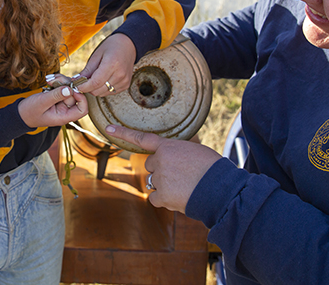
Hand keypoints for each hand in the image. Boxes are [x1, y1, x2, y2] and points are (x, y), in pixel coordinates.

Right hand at [19, 85, 87, 128]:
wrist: (19, 113)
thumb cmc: (29, 112)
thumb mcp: (42, 102)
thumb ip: (56, 96)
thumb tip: (70, 89)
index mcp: (63, 117)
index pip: (82, 110)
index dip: (81, 99)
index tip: (72, 89)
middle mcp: (64, 110)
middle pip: (75, 96)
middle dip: (67, 85)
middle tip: (56, 79)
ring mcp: (60, 103)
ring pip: (69, 89)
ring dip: (61, 81)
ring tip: (51, 79)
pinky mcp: (56, 97)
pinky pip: (62, 87)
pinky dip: (57, 82)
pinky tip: (49, 80)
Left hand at [76, 33, 135, 95]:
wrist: (129, 45)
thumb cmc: (111, 47)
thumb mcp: (96, 55)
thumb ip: (87, 70)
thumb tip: (76, 81)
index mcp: (112, 64)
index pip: (95, 83)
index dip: (83, 86)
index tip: (76, 85)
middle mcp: (120, 75)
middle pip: (98, 90)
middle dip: (88, 88)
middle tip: (83, 81)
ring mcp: (124, 81)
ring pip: (103, 93)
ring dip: (95, 89)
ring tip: (93, 78)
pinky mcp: (126, 85)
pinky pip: (110, 92)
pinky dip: (103, 89)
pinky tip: (103, 79)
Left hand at [104, 125, 221, 212]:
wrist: (220, 188)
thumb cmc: (212, 168)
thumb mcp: (195, 150)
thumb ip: (178, 153)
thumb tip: (174, 163)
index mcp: (168, 147)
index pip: (142, 138)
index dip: (123, 133)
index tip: (108, 128)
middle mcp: (160, 161)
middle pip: (151, 166)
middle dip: (161, 170)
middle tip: (181, 175)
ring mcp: (159, 178)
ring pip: (154, 182)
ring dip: (165, 185)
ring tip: (185, 186)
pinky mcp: (162, 195)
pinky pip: (155, 198)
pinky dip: (165, 200)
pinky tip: (180, 197)